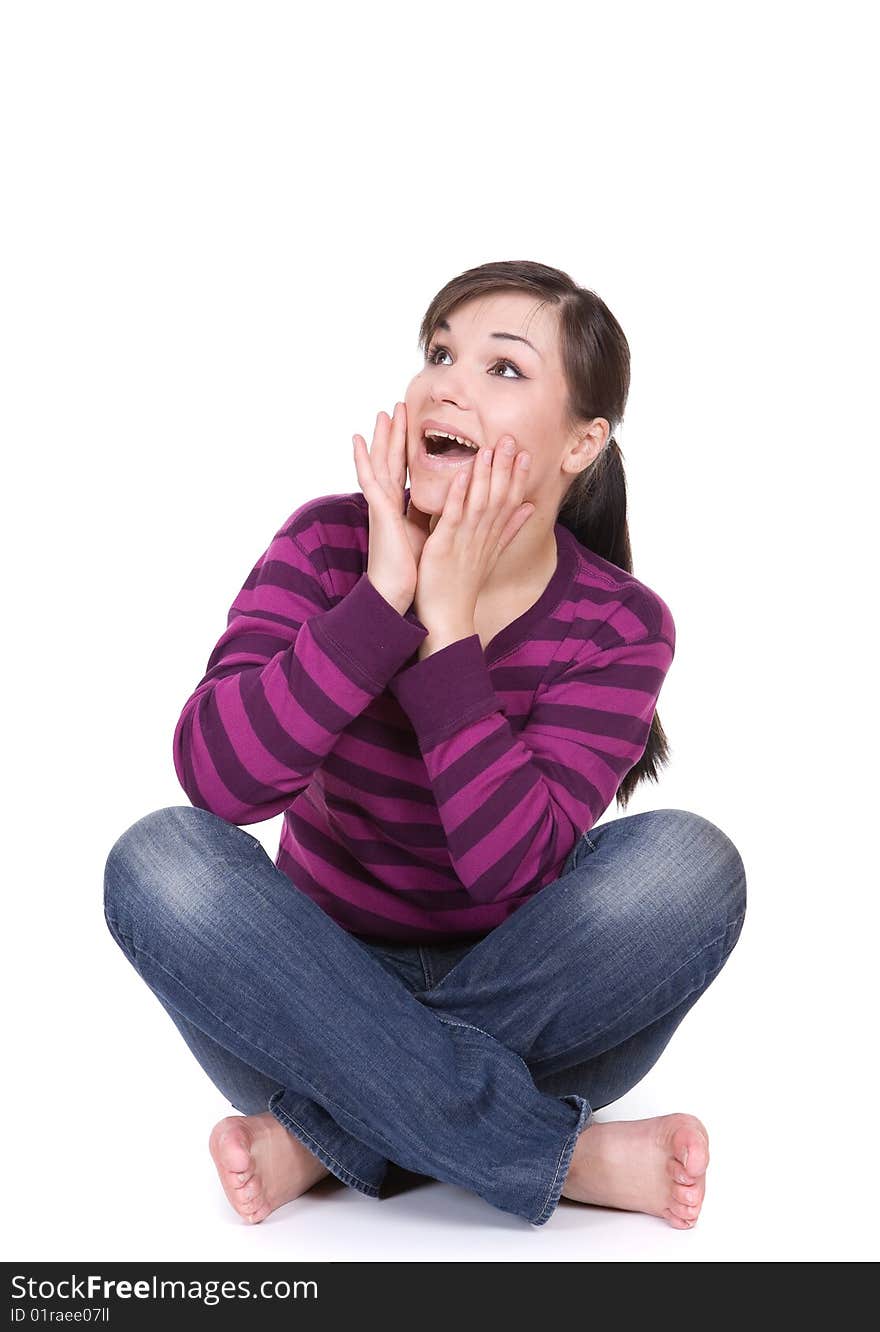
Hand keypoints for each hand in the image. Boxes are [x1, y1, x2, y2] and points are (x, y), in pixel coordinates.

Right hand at [353, 402, 429, 611]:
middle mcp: (390, 504)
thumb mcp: (428, 534)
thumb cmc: (413, 571)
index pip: (404, 471)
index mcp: (401, 509)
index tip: (411, 425)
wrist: (397, 595)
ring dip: (381, 438)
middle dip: (395, 434)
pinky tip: (358, 440)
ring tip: (382, 413)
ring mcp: (381, 507)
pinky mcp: (378, 514)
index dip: (407, 448)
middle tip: (397, 407)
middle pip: (392, 461)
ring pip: (381, 464)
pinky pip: (371, 481)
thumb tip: (451, 501)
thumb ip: (433, 514)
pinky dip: (364, 459)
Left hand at [412, 436, 534, 630]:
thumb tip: (530, 508)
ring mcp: (464, 541)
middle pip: (499, 497)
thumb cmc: (463, 586)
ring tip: (489, 449)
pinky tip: (461, 475)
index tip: (526, 452)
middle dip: (506, 468)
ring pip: (479, 503)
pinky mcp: (444, 547)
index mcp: (492, 537)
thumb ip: (509, 529)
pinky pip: (452, 517)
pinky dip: (458, 496)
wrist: (448, 618)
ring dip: (484, 475)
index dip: (519, 477)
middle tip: (511, 439)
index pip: (510, 502)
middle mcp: (483, 537)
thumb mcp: (490, 554)